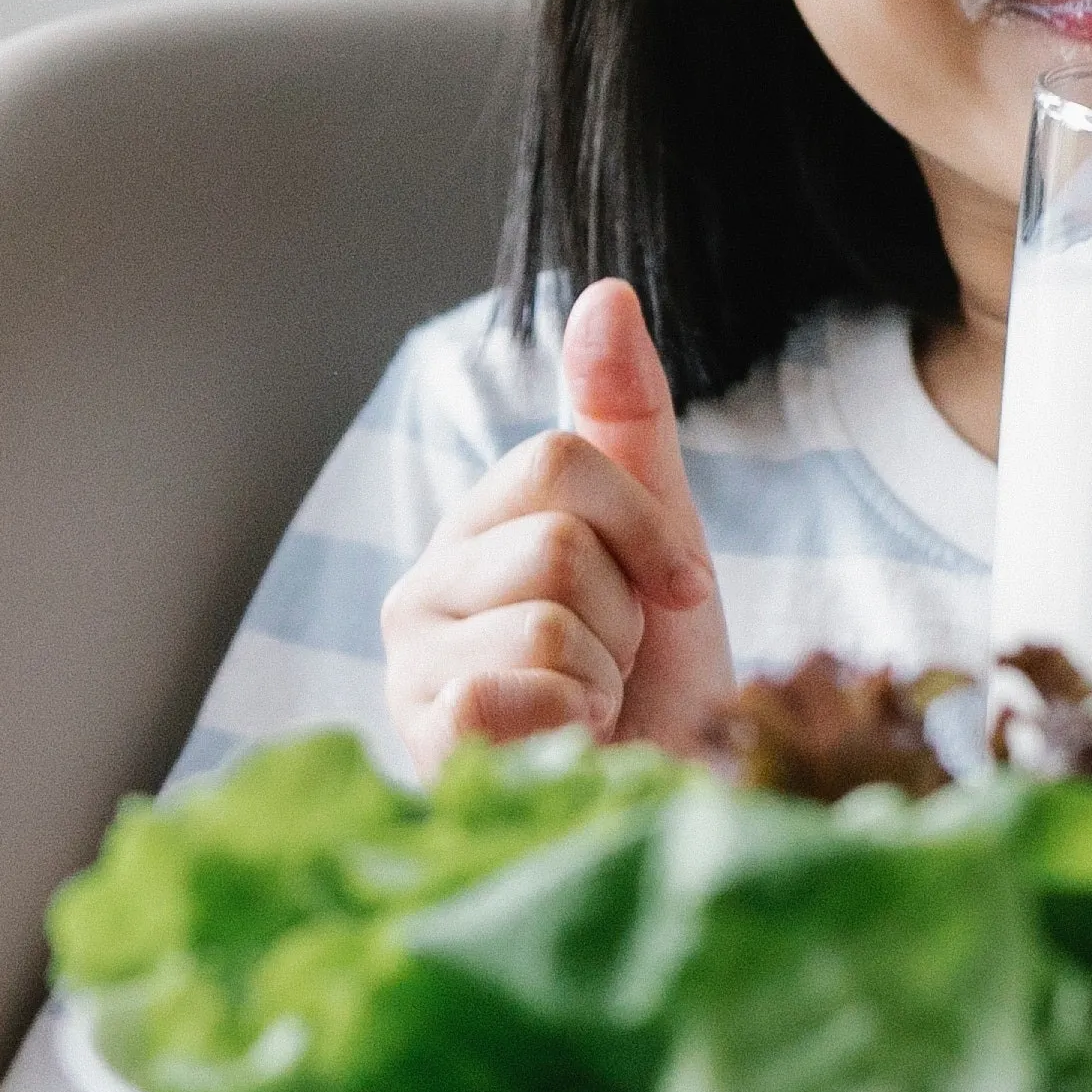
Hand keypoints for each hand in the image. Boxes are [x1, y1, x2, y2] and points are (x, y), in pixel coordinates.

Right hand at [380, 280, 735, 774]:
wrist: (670, 800)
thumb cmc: (659, 683)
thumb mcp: (663, 536)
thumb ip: (628, 416)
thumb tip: (606, 291)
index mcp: (474, 533)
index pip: (558, 460)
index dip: (646, 528)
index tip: (679, 590)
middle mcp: (421, 594)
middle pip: (559, 540)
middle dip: (627, 614)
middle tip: (618, 666)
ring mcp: (412, 672)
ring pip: (548, 617)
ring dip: (606, 675)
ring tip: (593, 711)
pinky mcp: (423, 745)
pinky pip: (508, 692)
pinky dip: (569, 725)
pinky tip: (564, 749)